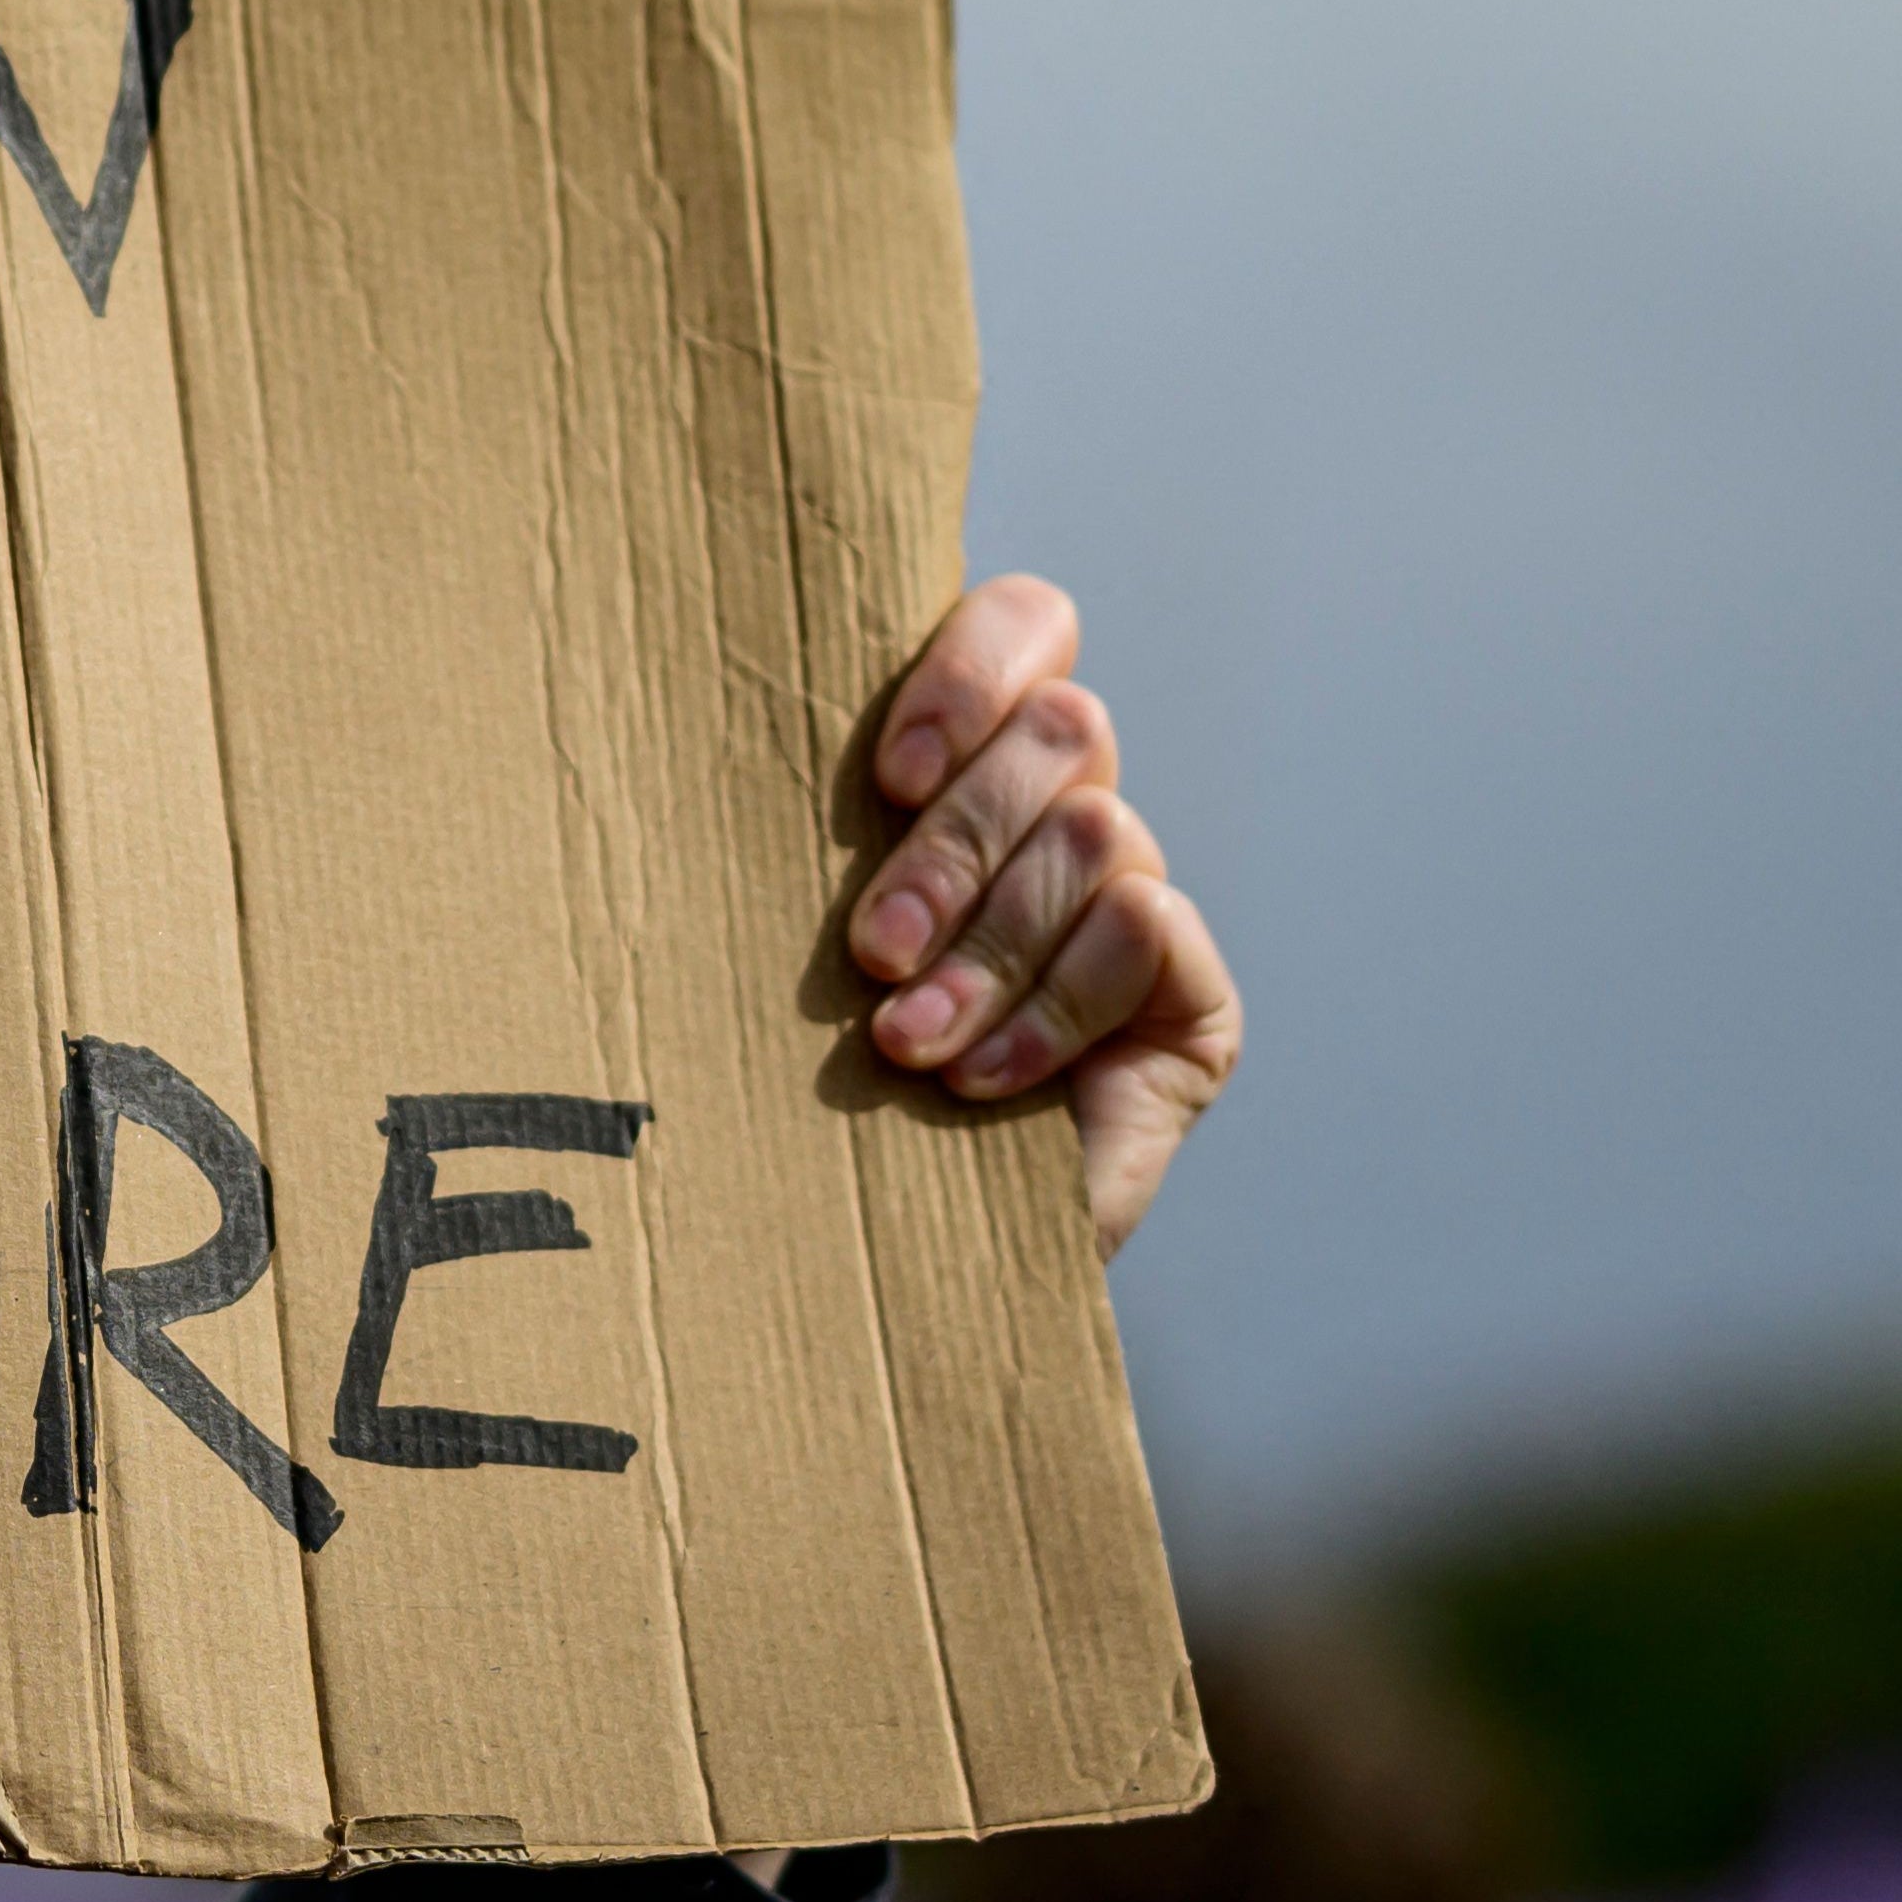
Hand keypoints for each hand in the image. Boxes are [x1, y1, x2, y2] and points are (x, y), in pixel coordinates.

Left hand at [838, 574, 1238, 1258]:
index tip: (884, 772)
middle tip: (872, 954)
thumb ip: (793, 835)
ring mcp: (1141, 912)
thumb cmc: (801, 1095)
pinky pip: (1145, 926)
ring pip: (1095, 830)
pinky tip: (983, 1081)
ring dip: (989, 944)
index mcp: (979, 776)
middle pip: (1062, 728)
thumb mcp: (783, 949)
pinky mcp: (1193, 1004)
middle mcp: (1073, 824)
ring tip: (907, 1046)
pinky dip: (1053, 1005)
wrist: (882, 1274)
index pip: (1030, 626)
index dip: (973, 667)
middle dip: (953, 844)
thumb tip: (708, 712)